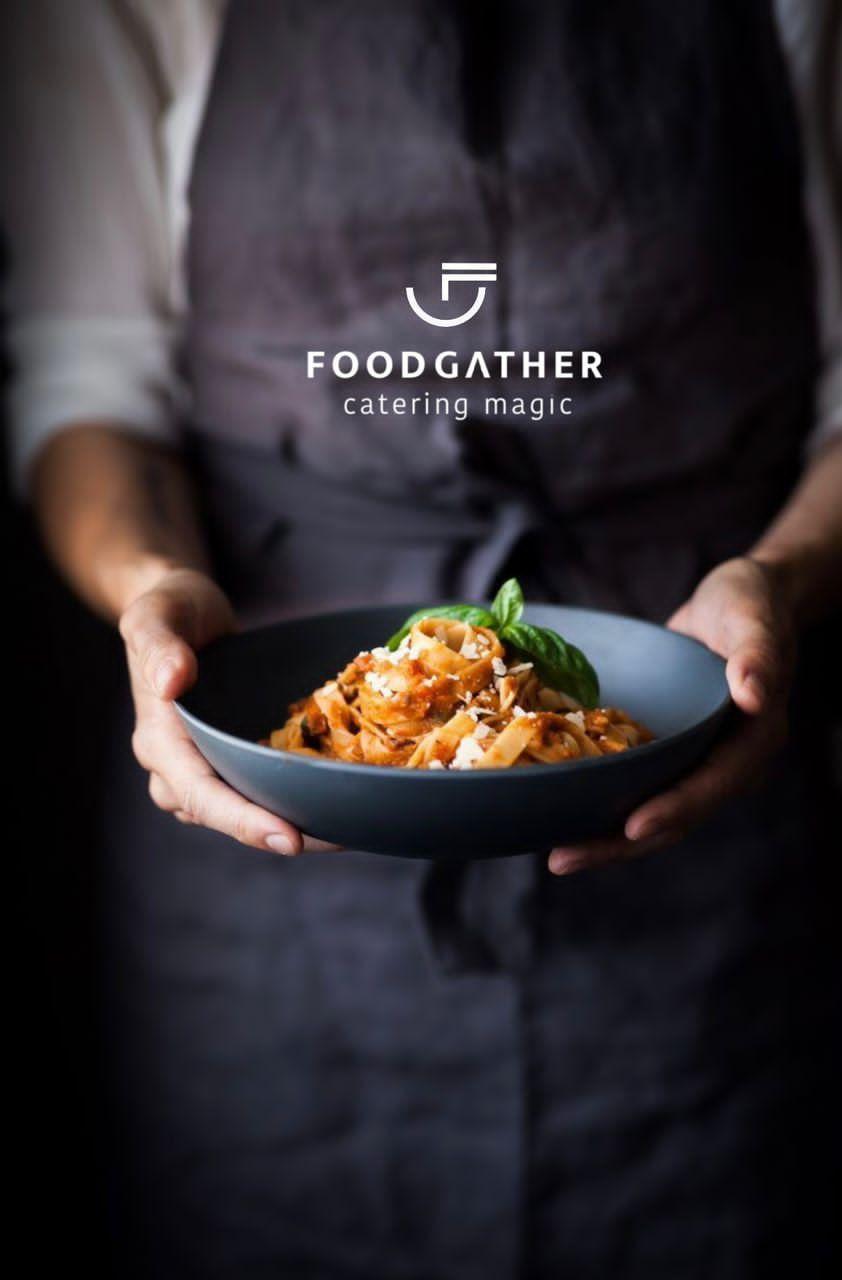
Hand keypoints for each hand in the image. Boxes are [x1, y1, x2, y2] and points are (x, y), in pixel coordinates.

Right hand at [120, 567, 331, 854]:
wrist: (184, 611)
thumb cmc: (172, 608)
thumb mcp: (158, 612)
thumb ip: (159, 643)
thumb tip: (169, 680)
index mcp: (159, 740)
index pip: (199, 794)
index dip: (242, 820)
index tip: (289, 839)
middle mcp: (178, 766)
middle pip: (227, 816)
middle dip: (278, 834)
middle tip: (337, 840)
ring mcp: (206, 767)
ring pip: (245, 811)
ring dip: (293, 824)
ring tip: (347, 830)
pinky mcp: (232, 760)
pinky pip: (261, 789)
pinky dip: (296, 797)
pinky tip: (341, 799)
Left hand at [548, 556, 795, 875]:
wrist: (740, 601)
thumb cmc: (749, 604)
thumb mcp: (754, 616)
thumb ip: (758, 654)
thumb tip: (754, 692)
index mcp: (755, 740)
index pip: (714, 785)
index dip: (675, 808)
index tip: (633, 827)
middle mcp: (727, 762)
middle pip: (677, 817)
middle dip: (621, 843)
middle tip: (563, 859)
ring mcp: (697, 761)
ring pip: (653, 811)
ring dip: (607, 838)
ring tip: (556, 855)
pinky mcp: (671, 753)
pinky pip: (638, 787)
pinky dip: (604, 803)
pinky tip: (561, 810)